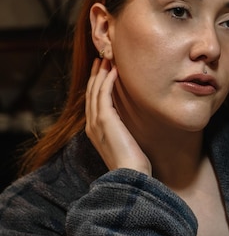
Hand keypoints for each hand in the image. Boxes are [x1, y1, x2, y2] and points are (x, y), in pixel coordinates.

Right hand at [85, 58, 151, 174]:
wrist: (130, 176)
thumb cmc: (132, 165)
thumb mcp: (125, 144)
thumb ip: (123, 132)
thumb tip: (132, 123)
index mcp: (94, 131)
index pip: (93, 102)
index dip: (96, 85)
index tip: (102, 71)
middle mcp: (92, 125)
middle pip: (90, 93)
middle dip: (95, 75)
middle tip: (101, 59)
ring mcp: (96, 122)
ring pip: (95, 91)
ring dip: (101, 73)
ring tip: (107, 59)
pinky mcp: (105, 120)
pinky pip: (104, 94)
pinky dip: (107, 81)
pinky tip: (114, 71)